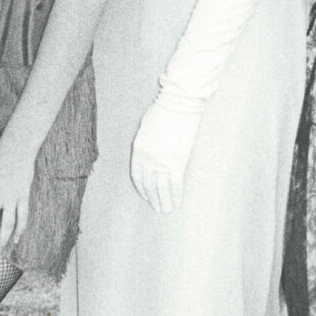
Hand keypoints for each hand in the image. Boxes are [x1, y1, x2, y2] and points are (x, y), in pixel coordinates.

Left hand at [130, 88, 203, 213]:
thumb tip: (150, 159)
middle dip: (153, 199)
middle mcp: (148, 159)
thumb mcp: (145, 130)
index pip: (137, 176)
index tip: (146, 197)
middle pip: (149, 185)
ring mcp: (163, 161)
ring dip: (164, 201)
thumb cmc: (162, 112)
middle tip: (157, 209)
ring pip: (162, 188)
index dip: (142, 189)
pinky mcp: (178, 161)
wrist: (178, 105)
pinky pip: (175, 183)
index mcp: (138, 150)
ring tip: (166, 211)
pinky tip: (177, 202)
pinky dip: (176, 194)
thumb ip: (145, 146)